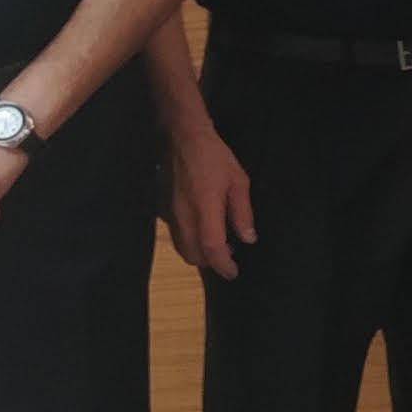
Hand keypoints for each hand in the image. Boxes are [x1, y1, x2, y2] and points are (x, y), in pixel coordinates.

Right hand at [162, 116, 256, 281]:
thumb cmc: (214, 157)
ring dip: (199, 252)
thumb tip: (248, 238)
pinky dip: (189, 241)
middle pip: (193, 254)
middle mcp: (184, 217)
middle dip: (210, 262)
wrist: (181, 139)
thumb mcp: (238, 182)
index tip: (233, 273)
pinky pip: (176, 235)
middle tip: (229, 256)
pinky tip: (203, 229)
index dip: (223, 265)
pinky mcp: (163, 209)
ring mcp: (170, 214)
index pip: (211, 248)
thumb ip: (242, 213)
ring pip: (182, 247)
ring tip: (219, 244)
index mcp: (205, 210)